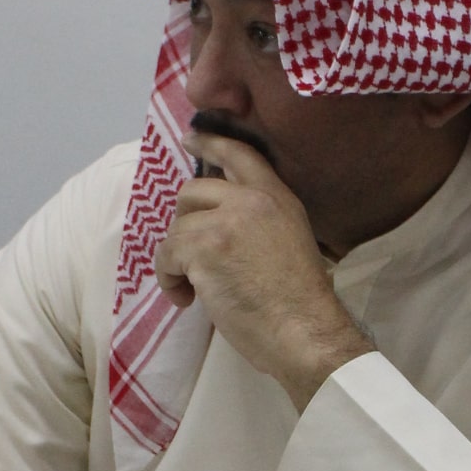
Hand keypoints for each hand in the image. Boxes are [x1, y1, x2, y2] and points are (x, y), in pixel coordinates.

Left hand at [156, 133, 372, 411]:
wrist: (304, 332)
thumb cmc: (300, 304)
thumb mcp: (290, 243)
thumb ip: (260, 223)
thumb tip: (218, 225)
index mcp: (278, 198)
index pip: (239, 155)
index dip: (210, 143)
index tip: (190, 138)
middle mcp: (252, 200)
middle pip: (193, 191)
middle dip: (184, 222)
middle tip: (188, 254)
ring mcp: (225, 221)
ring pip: (177, 228)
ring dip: (177, 261)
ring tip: (193, 291)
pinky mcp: (203, 247)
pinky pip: (166, 254)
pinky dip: (169, 279)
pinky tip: (187, 300)